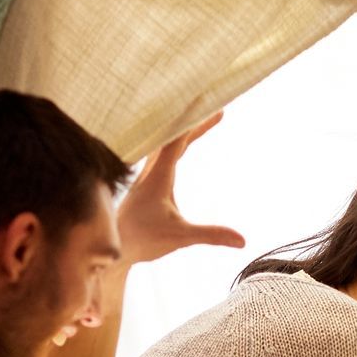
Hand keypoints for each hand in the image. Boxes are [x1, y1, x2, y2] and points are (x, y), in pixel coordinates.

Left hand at [115, 112, 246, 265]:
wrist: (114, 249)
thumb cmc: (143, 240)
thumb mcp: (181, 237)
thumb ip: (211, 235)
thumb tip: (242, 241)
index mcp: (159, 175)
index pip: (178, 139)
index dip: (196, 122)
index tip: (215, 108)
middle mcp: (151, 170)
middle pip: (174, 137)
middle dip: (196, 123)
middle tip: (217, 112)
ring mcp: (146, 176)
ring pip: (165, 145)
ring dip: (183, 133)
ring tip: (200, 124)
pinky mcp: (144, 184)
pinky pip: (159, 154)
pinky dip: (173, 144)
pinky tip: (177, 147)